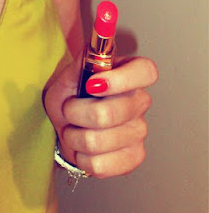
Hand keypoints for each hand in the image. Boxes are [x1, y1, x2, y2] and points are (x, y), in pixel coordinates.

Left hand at [44, 53, 157, 177]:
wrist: (66, 126)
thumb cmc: (70, 96)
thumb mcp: (68, 76)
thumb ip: (82, 63)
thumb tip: (93, 48)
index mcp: (129, 74)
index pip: (146, 71)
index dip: (121, 79)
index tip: (93, 84)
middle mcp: (139, 101)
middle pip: (112, 112)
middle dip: (76, 112)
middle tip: (68, 109)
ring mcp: (139, 131)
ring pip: (99, 140)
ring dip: (74, 136)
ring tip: (73, 129)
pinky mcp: (134, 157)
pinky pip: (100, 164)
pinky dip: (81, 157)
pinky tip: (83, 148)